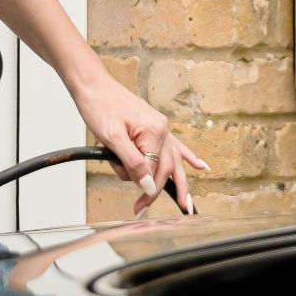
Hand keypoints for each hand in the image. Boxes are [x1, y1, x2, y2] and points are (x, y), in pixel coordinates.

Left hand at [73, 75, 208, 215]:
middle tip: (144, 209)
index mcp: (154, 132)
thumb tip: (148, 186)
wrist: (93, 85)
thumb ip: (132, 162)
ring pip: (174, 160)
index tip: (136, 206)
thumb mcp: (112, 138)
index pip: (154, 171)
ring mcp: (160, 126)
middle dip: (157, 191)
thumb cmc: (99, 106)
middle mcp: (162, 129)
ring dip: (178, 181)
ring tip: (186, 203)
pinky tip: (201, 167)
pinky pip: (175, 145)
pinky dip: (187, 157)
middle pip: (166, 168)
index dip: (144, 189)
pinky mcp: (154, 125)